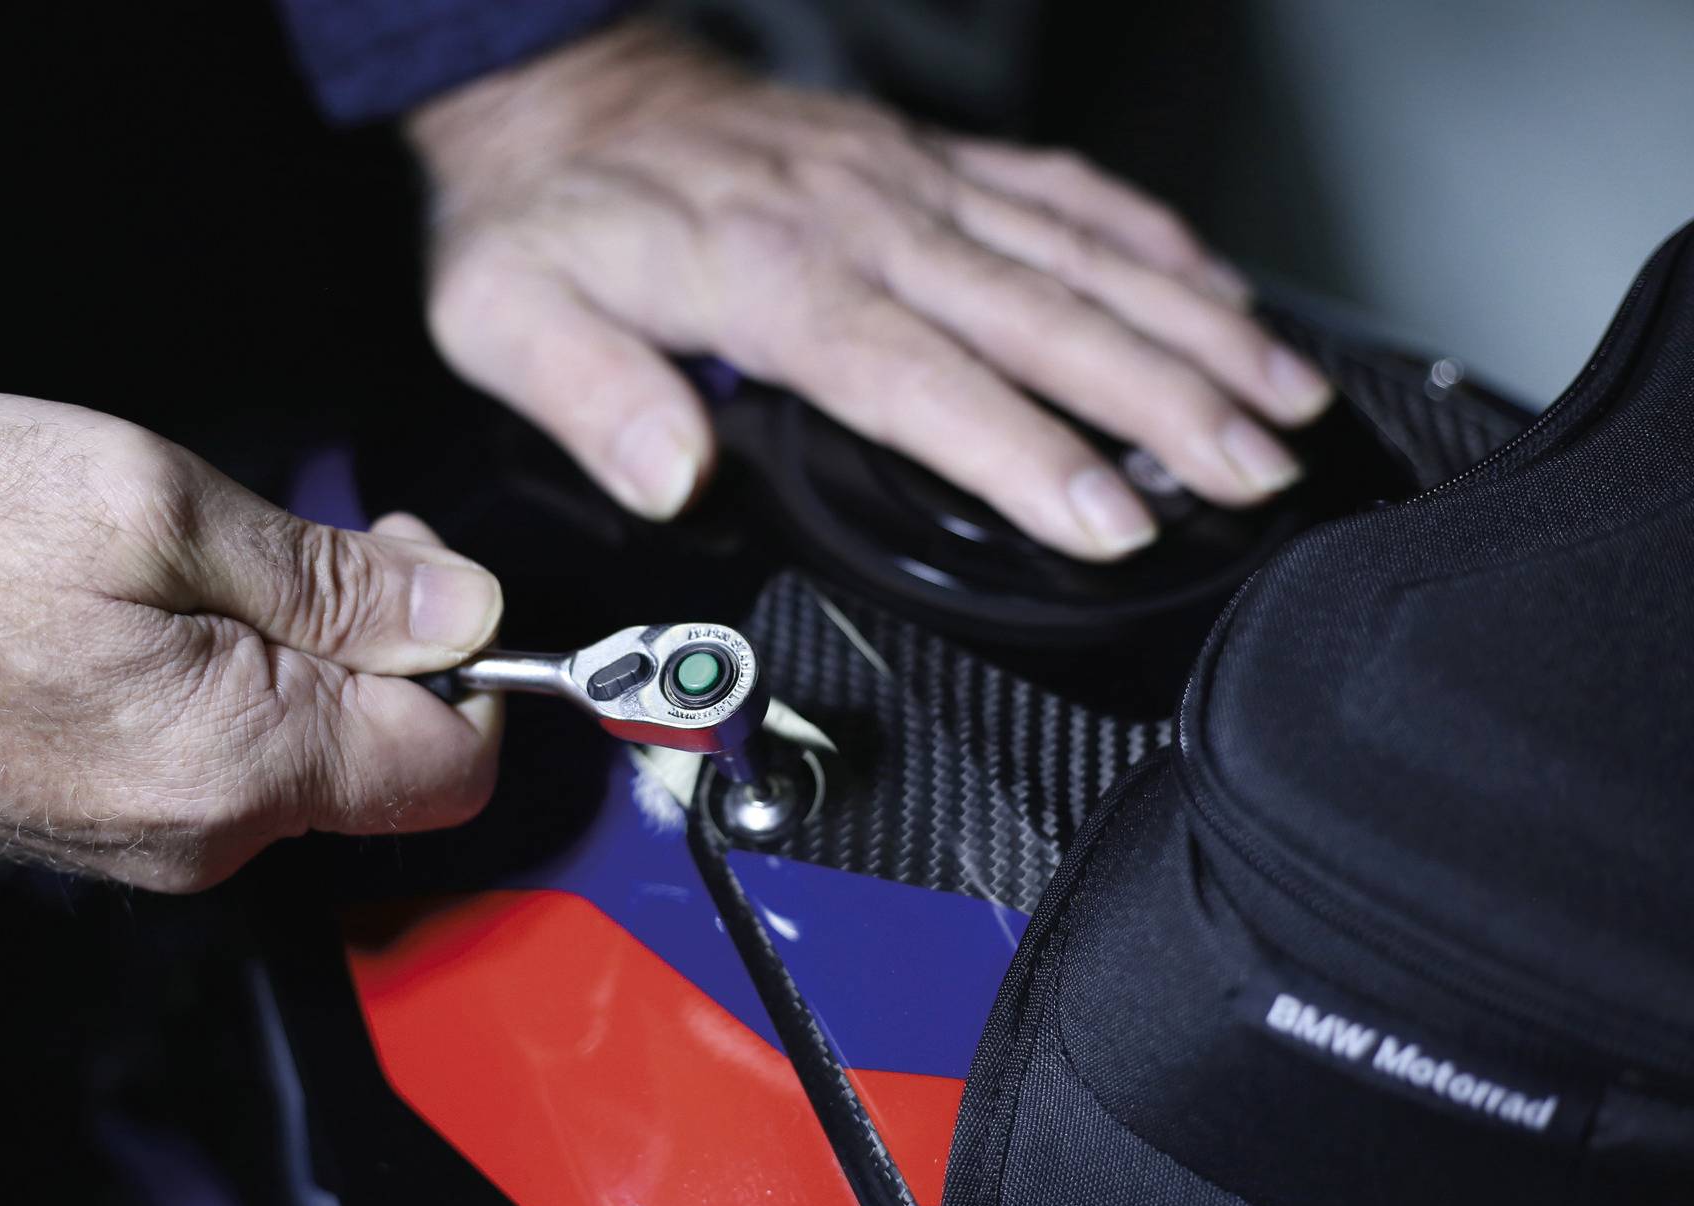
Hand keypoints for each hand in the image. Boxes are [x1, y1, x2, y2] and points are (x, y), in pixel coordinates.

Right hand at [0, 391, 502, 890]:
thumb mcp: (149, 506)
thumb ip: (332, 576)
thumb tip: (465, 612)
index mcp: (242, 764)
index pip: (456, 766)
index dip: (479, 667)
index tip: (422, 571)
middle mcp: (208, 834)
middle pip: (387, 762)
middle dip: (384, 646)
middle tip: (303, 540)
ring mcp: (151, 840)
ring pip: (307, 757)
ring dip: (300, 657)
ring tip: (198, 565)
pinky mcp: (103, 823)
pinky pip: (229, 764)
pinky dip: (235, 684)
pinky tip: (153, 612)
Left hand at [409, 21, 1331, 560]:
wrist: (559, 98)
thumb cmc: (544, 219)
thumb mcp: (509, 316)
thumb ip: (592, 396)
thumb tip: (671, 473)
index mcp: (772, 278)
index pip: (920, 378)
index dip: (1022, 453)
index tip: (1109, 518)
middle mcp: (865, 223)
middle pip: (1040, 317)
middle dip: (1162, 400)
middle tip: (1254, 473)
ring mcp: (909, 184)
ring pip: (1079, 253)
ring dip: (1192, 326)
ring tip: (1285, 398)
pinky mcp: (928, 162)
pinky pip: (1060, 188)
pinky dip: (1148, 236)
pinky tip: (1215, 286)